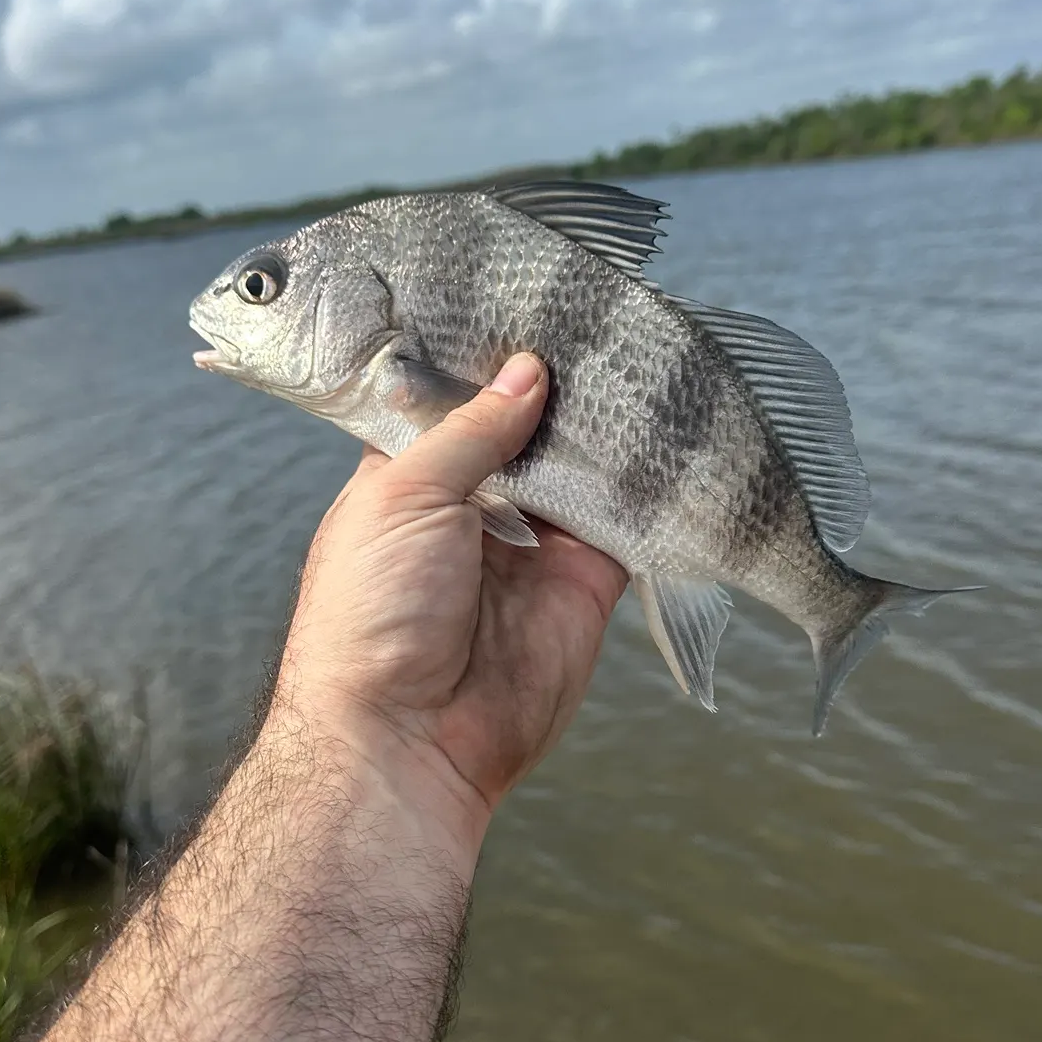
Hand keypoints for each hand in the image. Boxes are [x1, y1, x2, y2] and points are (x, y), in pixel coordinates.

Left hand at [272, 353, 627, 862]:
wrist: (410, 743)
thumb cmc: (374, 613)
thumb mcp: (404, 497)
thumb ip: (472, 429)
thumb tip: (529, 367)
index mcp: (413, 476)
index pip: (458, 400)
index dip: (490, 357)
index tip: (530, 299)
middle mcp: (476, 502)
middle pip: (528, 428)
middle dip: (560, 386)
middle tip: (602, 318)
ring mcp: (535, 542)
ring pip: (582, 467)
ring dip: (607, 426)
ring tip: (641, 357)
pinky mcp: (587, 580)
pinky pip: (625, 520)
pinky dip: (646, 484)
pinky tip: (668, 430)